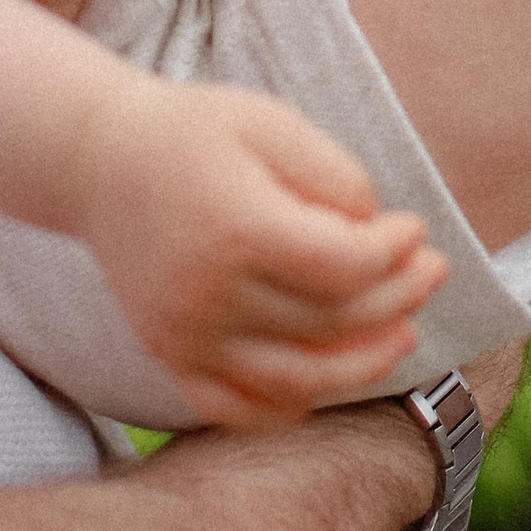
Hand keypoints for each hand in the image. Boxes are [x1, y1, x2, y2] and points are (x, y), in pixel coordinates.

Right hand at [83, 81, 445, 429]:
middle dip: (397, 301)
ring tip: (402, 337)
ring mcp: (184, 336)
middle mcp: (207, 294)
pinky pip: (237, 408)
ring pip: (293, 382)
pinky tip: (329, 380)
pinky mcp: (169, 356)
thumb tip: (380, 234)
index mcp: (237, 228)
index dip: (396, 254)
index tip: (417, 228)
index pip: (344, 267)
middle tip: (432, 274)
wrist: (98, 160)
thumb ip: (335, 176)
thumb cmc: (196, 131)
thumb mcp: (272, 123)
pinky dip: (290, 406)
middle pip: (329, 324)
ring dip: (361, 367)